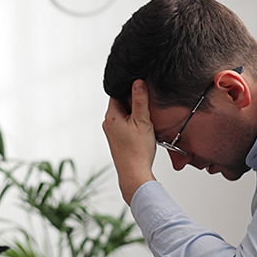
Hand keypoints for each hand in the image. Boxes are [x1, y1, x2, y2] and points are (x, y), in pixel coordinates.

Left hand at [102, 79, 156, 203]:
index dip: (130, 88)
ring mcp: (112, 132)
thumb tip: (137, 82)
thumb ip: (140, 100)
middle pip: (121, 103)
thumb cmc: (137, 151)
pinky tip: (144, 129)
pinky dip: (135, 123)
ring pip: (125, 114)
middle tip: (148, 104)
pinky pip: (126, 125)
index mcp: (111, 115)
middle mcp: (108, 123)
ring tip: (147, 119)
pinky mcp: (118, 140)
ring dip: (136, 113)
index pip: (117, 92)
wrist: (134, 174)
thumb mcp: (142, 120)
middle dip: (134, 101)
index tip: (141, 87)